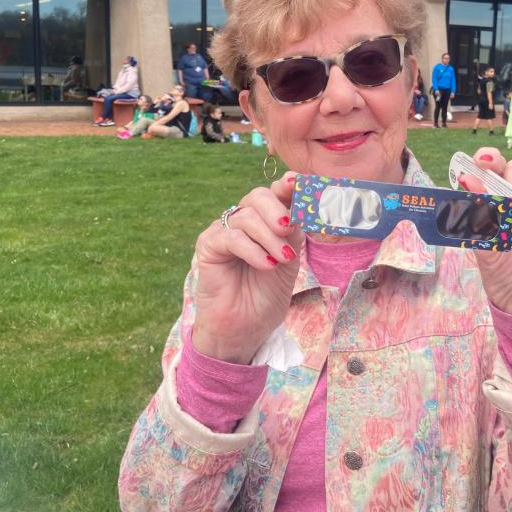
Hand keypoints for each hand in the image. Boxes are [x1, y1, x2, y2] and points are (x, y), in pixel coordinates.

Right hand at [192, 175, 304, 362]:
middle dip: (277, 208)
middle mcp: (242, 221)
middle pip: (257, 196)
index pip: (274, 194)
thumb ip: (293, 233)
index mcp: (264, 221)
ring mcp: (224, 231)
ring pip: (247, 217)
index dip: (287, 187)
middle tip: (288, 227)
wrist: (245, 328)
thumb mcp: (289, 260)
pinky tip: (267, 265)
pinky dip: (253, 250)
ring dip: (270, 237)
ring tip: (284, 259)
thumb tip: (302, 207)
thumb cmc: (266, 295)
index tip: (299, 184)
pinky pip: (231, 237)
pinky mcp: (208, 245)